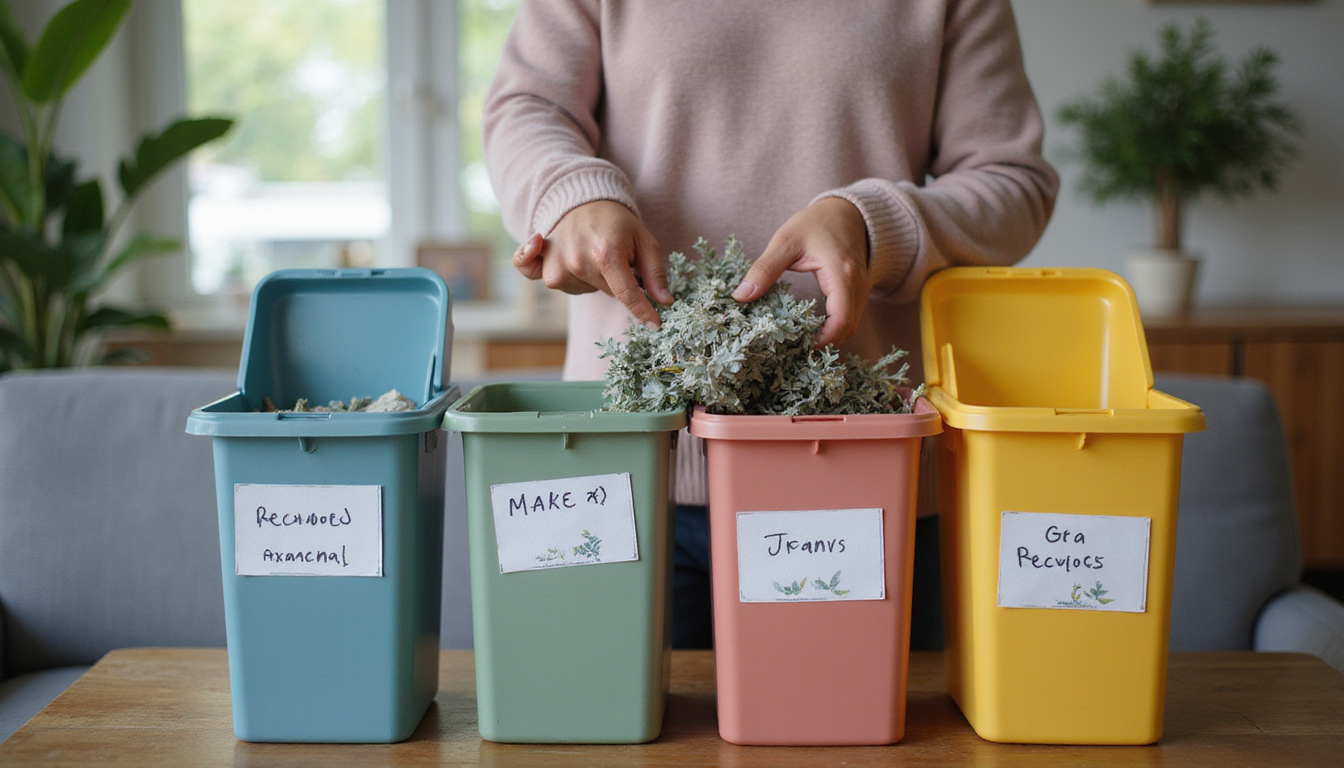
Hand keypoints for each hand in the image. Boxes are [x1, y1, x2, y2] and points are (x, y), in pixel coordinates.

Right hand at [513, 200, 670, 327]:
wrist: (586, 200)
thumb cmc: (618, 223)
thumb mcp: (644, 241)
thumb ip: (654, 273)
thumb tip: (665, 301)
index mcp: (607, 254)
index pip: (627, 294)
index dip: (644, 312)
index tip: (656, 325)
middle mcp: (579, 261)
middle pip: (607, 292)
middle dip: (616, 280)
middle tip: (614, 256)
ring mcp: (558, 264)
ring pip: (584, 290)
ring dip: (591, 279)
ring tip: (591, 253)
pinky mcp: (543, 263)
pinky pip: (531, 272)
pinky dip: (530, 263)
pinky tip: (537, 245)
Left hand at [732, 197, 869, 346]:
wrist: (845, 210)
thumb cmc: (815, 222)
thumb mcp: (785, 242)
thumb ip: (764, 269)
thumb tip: (741, 295)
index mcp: (842, 273)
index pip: (841, 319)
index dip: (823, 340)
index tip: (800, 348)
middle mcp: (858, 284)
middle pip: (848, 327)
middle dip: (826, 342)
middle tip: (796, 348)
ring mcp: (863, 287)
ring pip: (852, 324)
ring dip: (831, 336)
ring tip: (801, 340)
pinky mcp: (860, 289)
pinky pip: (851, 315)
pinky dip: (835, 325)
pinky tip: (813, 327)